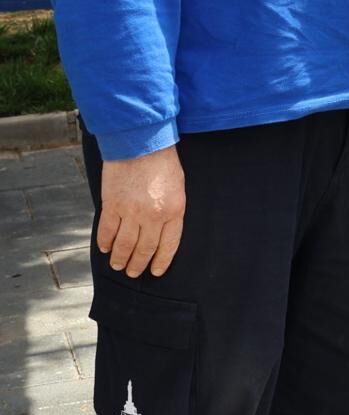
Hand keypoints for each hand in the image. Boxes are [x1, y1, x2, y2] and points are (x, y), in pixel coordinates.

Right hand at [98, 145, 185, 278]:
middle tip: (132, 272)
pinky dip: (104, 242)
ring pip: (123, 244)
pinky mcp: (112, 205)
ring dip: (119, 258)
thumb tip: (162, 232)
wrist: (142, 143)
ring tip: (117, 265)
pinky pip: (106, 231)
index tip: (155, 272)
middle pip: (144, 249)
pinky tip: (105, 248)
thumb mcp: (178, 188)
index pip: (168, 245)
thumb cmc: (164, 163)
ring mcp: (130, 212)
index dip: (161, 261)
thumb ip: (171, 211)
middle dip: (138, 264)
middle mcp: (153, 216)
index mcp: (174, 211)